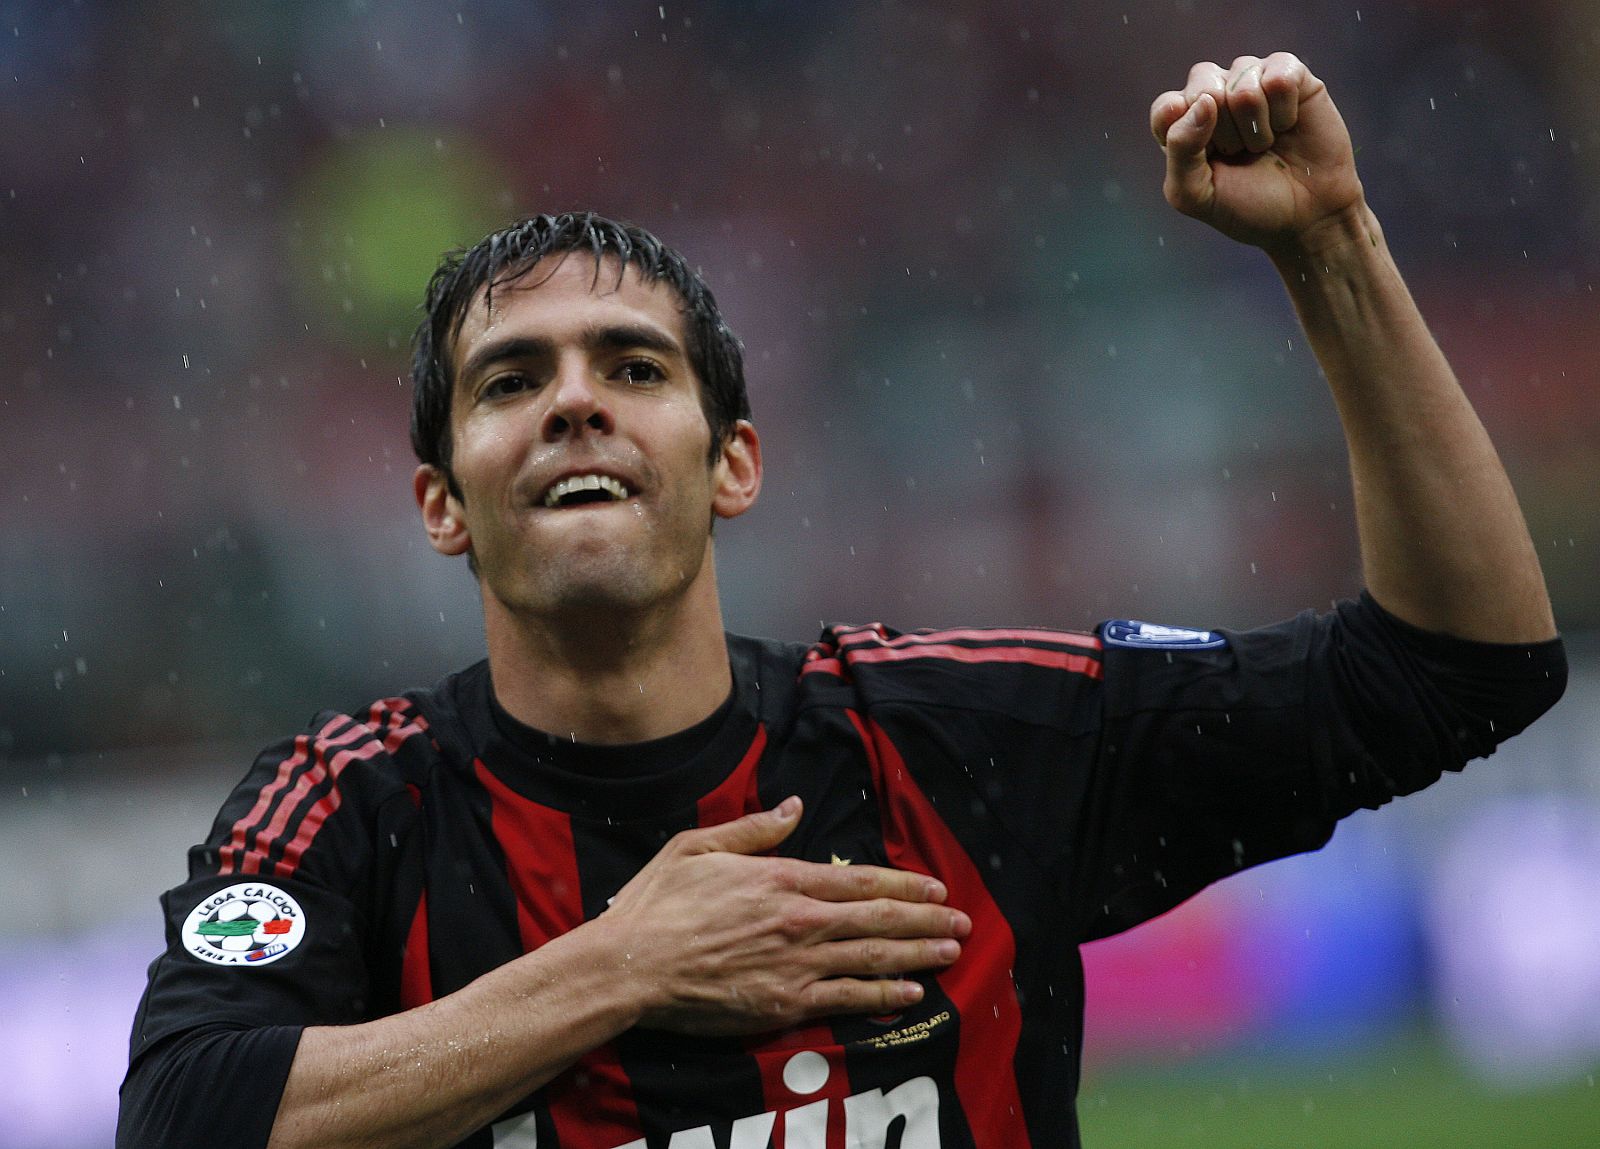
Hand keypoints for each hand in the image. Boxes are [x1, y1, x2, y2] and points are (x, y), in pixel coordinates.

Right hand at [601, 797, 970, 1035]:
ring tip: (951, 952)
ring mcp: (796, 965)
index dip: (904, 885)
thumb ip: (754, 828)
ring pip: (872, 958)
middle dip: (926, 920)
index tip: (935, 886)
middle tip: (962, 923)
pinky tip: (910, 995)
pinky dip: (883, 996)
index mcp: (781, 879)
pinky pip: (846, 999)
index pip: (859, 881)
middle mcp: (799, 921)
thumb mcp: (699, 845)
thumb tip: (793, 804)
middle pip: (878, 919)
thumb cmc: (661, 903)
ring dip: (918, 955)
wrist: (633, 965)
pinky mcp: (784, 1004)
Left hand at [1151, 53, 1364, 254]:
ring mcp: (1252, 81)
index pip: (1166, 107)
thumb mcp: (1197, 195)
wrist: (1308, 216)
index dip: (1186, 130)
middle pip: (1203, 86)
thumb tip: (1204, 101)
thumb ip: (1180, 151)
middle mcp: (1215, 98)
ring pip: (1243, 80)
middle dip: (1224, 131)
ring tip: (1265, 145)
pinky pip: (1279, 76)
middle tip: (1240, 154)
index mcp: (1184, 126)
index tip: (1207, 157)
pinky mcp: (1289, 75)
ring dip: (1257, 125)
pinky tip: (1288, 125)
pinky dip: (1284, 110)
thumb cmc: (1249, 207)